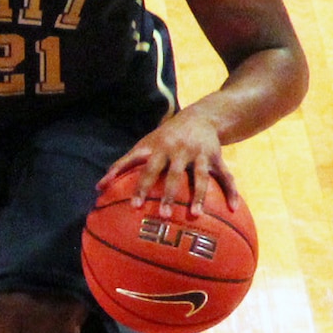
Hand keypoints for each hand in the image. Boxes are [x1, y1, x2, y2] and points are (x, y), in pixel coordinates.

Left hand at [98, 108, 238, 215]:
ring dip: (199, 196)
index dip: (140, 186)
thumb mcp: (143, 146)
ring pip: (200, 177)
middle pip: (173, 174)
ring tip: (195, 216)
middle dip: (169, 194)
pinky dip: (232, 192)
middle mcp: (180, 150)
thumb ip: (121, 166)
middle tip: (163, 216)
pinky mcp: (216, 158)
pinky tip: (235, 209)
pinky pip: (226, 177)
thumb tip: (97, 188)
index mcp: (159, 148)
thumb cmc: (163, 138)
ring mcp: (200, 154)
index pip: (147, 169)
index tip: (134, 206)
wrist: (200, 116)